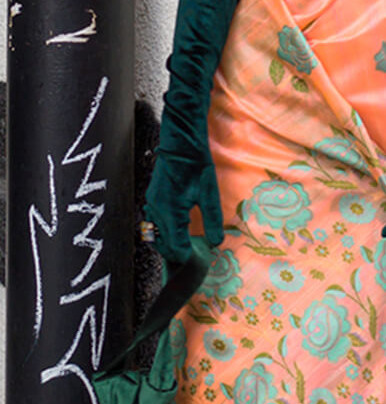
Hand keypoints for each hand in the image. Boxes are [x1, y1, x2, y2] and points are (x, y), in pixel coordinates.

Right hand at [143, 152, 222, 266]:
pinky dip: (164, 233)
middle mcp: (157, 211)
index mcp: (171, 213)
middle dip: (178, 254)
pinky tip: (177, 231)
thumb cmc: (196, 166)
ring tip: (186, 247)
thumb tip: (216, 243)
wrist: (180, 143)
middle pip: (164, 246)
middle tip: (194, 257)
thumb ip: (212, 221)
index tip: (199, 260)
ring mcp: (152, 205)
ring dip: (170, 245)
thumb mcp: (209, 194)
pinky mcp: (152, 200)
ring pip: (157, 236)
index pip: (176, 248)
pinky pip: (154, 224)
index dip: (187, 258)